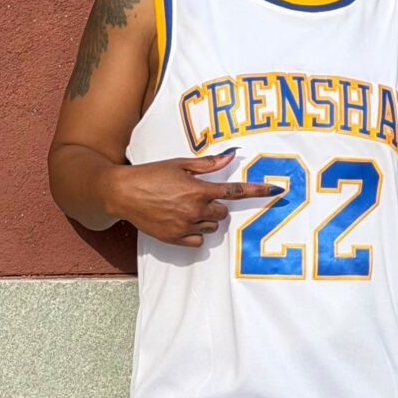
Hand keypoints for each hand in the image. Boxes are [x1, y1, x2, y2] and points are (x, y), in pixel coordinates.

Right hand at [102, 149, 283, 247]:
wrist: (122, 193)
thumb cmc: (150, 175)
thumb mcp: (179, 164)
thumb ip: (207, 165)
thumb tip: (230, 157)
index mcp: (199, 190)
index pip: (236, 191)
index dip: (258, 191)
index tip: (276, 191)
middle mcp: (195, 210)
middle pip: (223, 212)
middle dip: (215, 205)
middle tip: (196, 196)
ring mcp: (185, 226)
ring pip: (211, 227)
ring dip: (205, 218)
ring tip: (183, 207)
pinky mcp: (175, 239)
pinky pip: (198, 241)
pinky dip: (194, 233)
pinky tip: (180, 221)